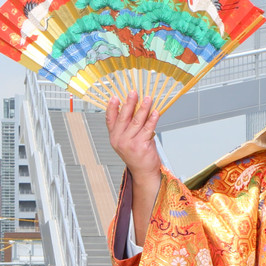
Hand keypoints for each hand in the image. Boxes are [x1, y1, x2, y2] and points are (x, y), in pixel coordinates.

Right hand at [105, 92, 161, 251]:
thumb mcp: (128, 140)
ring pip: (137, 121)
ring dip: (143, 108)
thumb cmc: (138, 155)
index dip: (111, 107)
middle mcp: (119, 140)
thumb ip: (128, 126)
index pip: (110, 120)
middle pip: (124, 117)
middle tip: (134, 92)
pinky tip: (155, 112)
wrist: (144, 173)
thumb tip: (136, 107)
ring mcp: (130, 144)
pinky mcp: (141, 146)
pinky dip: (152, 119)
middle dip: (129, 103)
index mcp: (114, 137)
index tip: (114, 96)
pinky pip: (148, 129)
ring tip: (148, 98)